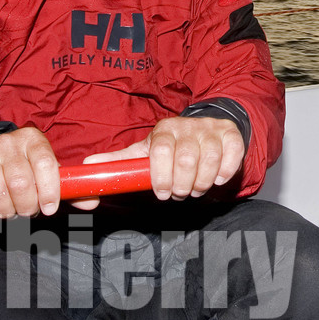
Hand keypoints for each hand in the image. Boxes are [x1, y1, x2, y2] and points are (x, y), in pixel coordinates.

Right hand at [0, 126, 59, 217]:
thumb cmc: (20, 167)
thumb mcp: (44, 172)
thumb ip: (68, 188)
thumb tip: (91, 202)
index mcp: (34, 140)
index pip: (46, 164)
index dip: (49, 191)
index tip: (48, 209)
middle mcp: (10, 140)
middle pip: (21, 183)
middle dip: (25, 207)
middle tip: (24, 211)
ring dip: (2, 209)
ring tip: (6, 209)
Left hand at [72, 116, 244, 207]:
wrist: (207, 126)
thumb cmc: (172, 144)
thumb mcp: (146, 150)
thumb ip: (120, 161)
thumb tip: (87, 165)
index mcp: (164, 130)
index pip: (162, 151)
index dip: (161, 176)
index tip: (162, 193)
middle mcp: (188, 127)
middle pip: (186, 160)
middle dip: (182, 185)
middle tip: (180, 193)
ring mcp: (211, 131)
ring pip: (209, 160)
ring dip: (202, 183)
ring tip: (195, 188)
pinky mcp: (231, 136)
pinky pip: (231, 155)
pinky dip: (225, 171)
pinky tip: (217, 177)